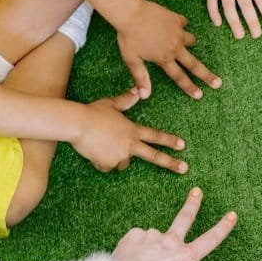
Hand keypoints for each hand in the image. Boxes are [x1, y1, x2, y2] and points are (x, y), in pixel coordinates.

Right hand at [72, 91, 187, 173]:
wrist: (77, 124)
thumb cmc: (93, 112)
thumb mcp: (111, 104)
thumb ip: (126, 100)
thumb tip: (137, 91)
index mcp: (132, 130)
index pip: (155, 135)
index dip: (170, 140)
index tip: (182, 145)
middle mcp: (129, 145)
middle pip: (154, 156)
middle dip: (171, 163)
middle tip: (184, 169)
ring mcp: (119, 156)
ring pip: (122, 163)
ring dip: (116, 157)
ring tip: (102, 144)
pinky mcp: (107, 164)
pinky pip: (106, 166)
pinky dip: (101, 161)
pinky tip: (93, 151)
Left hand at [113, 187, 237, 260]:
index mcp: (185, 257)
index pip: (210, 240)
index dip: (223, 227)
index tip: (231, 215)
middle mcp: (170, 242)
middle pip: (185, 218)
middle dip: (193, 203)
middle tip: (196, 191)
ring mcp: (152, 235)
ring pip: (156, 239)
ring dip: (153, 248)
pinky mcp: (134, 235)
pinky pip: (139, 240)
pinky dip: (138, 249)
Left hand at [117, 0, 220, 99]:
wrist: (131, 13)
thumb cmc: (128, 37)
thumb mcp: (132, 60)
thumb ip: (141, 77)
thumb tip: (144, 96)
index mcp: (164, 58)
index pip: (179, 77)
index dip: (190, 87)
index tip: (200, 95)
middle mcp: (175, 47)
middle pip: (194, 64)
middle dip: (207, 75)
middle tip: (218, 83)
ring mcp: (178, 32)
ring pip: (191, 40)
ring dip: (189, 43)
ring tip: (183, 43)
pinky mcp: (177, 19)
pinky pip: (183, 23)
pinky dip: (180, 25)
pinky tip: (174, 25)